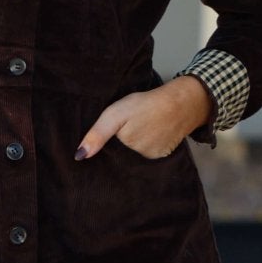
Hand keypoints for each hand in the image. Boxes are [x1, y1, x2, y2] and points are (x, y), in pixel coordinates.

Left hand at [74, 76, 214, 160]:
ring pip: (133, 155)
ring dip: (133, 146)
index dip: (103, 149)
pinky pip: (148, 155)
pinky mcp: (162, 157)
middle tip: (128, 128)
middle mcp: (136, 158)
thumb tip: (80, 156)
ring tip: (139, 129)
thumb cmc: (145, 105)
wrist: (180, 104)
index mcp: (122, 148)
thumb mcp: (115, 114)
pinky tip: (150, 134)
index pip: (106, 154)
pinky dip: (146, 146)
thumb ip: (97, 134)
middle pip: (120, 155)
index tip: (105, 140)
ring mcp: (150, 158)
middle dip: (119, 147)